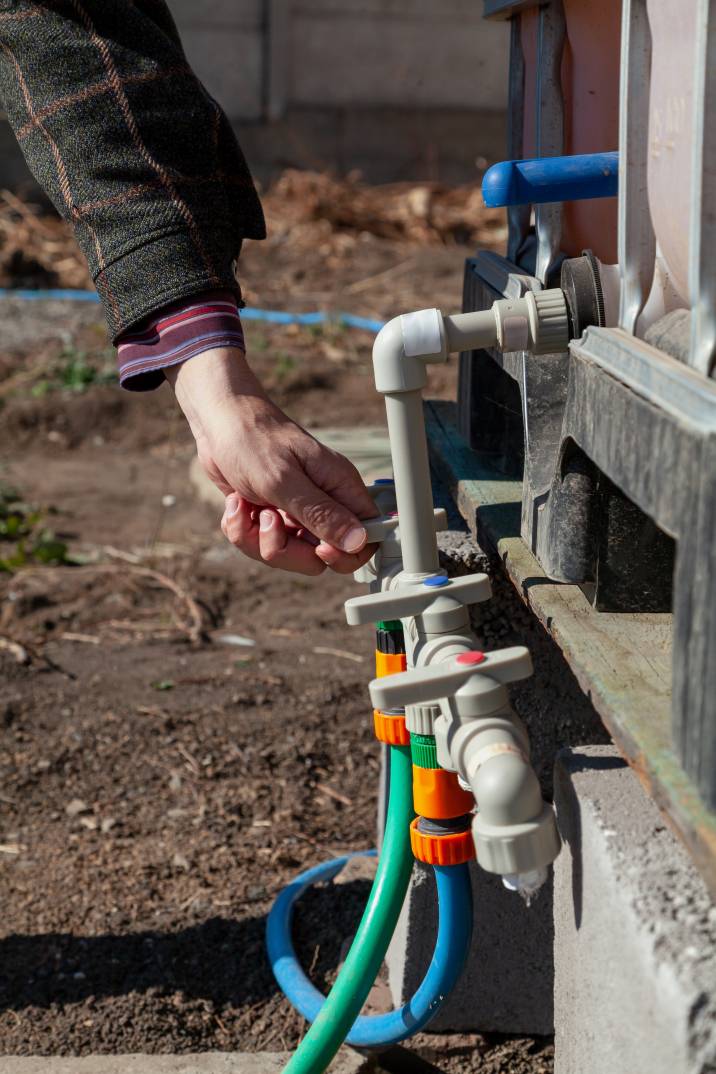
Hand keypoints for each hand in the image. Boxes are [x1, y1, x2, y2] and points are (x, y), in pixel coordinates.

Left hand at [166, 347, 378, 575]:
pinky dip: (243, 531)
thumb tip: (359, 540)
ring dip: (256, 539)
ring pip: (289, 554)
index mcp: (339, 488)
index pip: (367, 537)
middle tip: (266, 519)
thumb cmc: (252, 440)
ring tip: (243, 506)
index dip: (346, 554)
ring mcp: (297, 512)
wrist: (218, 422)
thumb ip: (321, 514)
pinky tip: (236, 503)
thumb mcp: (284, 481)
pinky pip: (263, 545)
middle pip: (322, 557)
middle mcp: (323, 503)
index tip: (318, 548)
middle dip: (287, 551)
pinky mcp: (273, 516)